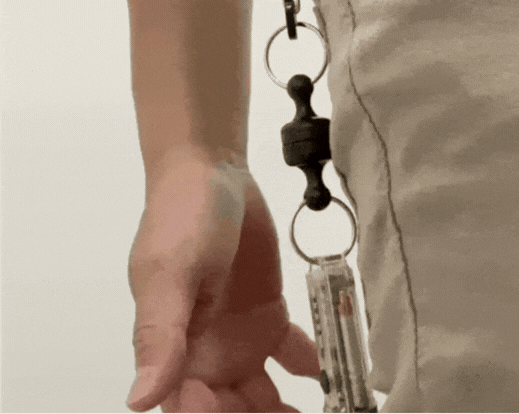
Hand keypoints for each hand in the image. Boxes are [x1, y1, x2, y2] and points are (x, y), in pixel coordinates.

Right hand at [126, 155, 320, 411]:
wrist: (215, 174)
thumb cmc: (182, 216)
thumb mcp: (169, 273)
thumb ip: (160, 335)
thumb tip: (139, 398)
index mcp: (174, 348)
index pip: (191, 408)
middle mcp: (205, 353)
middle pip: (232, 409)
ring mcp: (240, 338)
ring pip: (263, 394)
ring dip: (288, 410)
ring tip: (326, 413)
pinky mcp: (269, 317)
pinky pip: (294, 354)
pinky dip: (314, 368)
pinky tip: (334, 376)